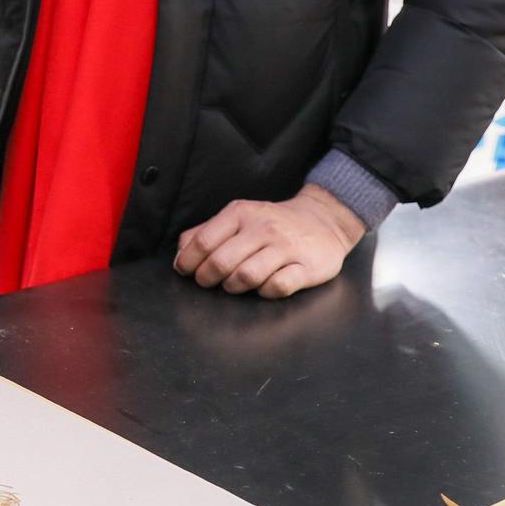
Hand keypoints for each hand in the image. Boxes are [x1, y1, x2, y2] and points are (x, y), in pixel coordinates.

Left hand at [172, 184, 365, 298]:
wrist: (323, 219)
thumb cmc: (272, 222)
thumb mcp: (239, 216)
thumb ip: (207, 230)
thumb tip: (181, 251)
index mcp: (241, 213)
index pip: (204, 241)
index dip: (189, 262)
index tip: (186, 272)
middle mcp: (263, 228)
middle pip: (221, 261)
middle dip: (207, 278)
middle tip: (208, 282)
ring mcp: (286, 247)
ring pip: (246, 276)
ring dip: (233, 287)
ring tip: (233, 285)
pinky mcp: (307, 267)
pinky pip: (278, 287)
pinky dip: (265, 292)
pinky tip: (263, 286)